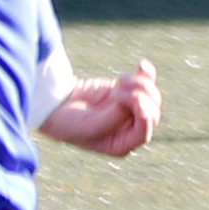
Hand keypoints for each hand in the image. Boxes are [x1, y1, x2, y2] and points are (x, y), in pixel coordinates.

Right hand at [41, 56, 161, 157]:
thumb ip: (115, 117)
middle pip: (152, 113)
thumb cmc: (69, 122)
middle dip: (140, 98)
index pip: (144, 132)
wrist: (56, 106)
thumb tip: (136, 100)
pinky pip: (145, 83)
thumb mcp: (90, 126)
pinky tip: (141, 65)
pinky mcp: (127, 92)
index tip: (133, 99)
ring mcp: (130, 110)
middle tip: (117, 90)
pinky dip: (146, 74)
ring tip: (120, 80)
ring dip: (139, 84)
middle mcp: (129, 129)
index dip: (143, 115)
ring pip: (151, 96)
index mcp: (121, 145)